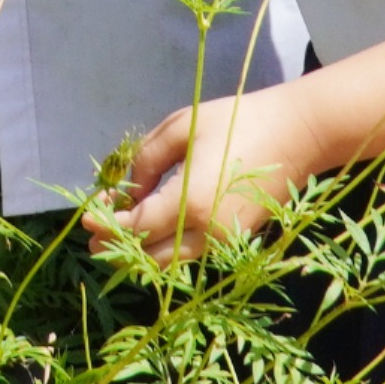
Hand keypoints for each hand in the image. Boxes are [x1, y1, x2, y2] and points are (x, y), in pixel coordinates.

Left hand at [94, 86, 319, 262]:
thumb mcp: (182, 127)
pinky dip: (166, 247)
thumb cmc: (237, 121)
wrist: (298, 135)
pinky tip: (152, 228)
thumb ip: (146, 160)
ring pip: (172, 261)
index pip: (137, 228)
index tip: (85, 214)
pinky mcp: (237, 240)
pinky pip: (192, 253)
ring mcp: (225, 241)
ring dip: (141, 252)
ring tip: (117, 234)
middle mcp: (208, 232)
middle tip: (93, 234)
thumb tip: (127, 192)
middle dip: (117, 248)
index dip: (107, 224)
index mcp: (191, 202)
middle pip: (151, 257)